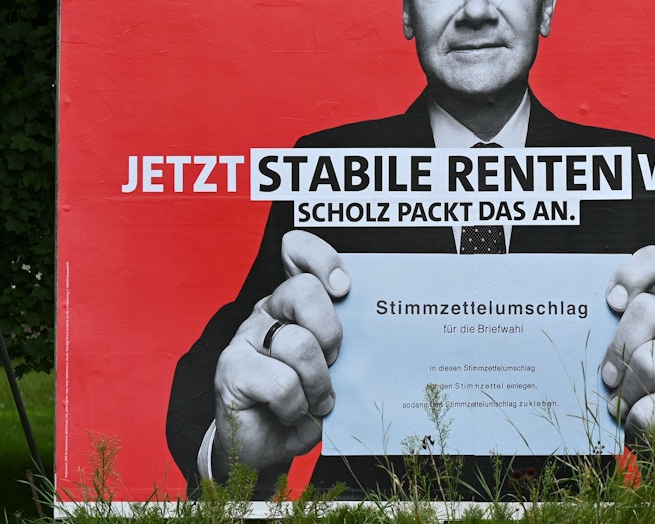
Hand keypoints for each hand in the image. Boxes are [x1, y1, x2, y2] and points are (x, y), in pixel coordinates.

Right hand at [210, 230, 348, 475]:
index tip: (344, 287)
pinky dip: (297, 407)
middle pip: (303, 291)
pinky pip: (282, 383)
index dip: (321, 258)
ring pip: (299, 344)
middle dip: (331, 332)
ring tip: (317, 401)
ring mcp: (245, 340)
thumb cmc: (306, 401)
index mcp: (293, 303)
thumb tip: (378, 329)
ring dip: (319, 382)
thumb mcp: (334, 368)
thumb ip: (347, 342)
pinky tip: (291, 415)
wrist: (266, 447)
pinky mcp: (232, 372)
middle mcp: (267, 313)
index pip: (296, 252)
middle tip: (333, 362)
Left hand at [600, 245, 654, 455]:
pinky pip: (653, 412)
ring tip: (621, 408)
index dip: (633, 273)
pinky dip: (637, 426)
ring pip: (649, 362)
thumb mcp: (611, 363)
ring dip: (624, 394)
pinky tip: (642, 428)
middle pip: (648, 310)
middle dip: (618, 346)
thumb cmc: (630, 399)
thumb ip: (596, 341)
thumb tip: (563, 328)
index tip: (611, 301)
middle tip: (608, 377)